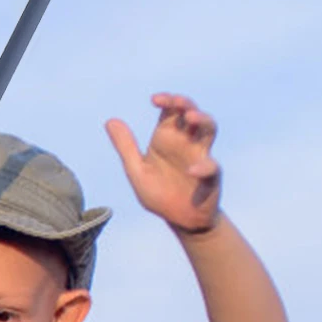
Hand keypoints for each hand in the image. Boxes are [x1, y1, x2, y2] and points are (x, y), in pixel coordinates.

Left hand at [105, 93, 221, 233]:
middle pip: (191, 113)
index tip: (154, 100)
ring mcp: (200, 157)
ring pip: (209, 129)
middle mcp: (186, 142)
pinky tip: (192, 171)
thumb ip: (126, 147)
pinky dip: (204, 167)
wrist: (180, 221)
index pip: (170, 111)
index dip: (166, 100)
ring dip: (203, 120)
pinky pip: (211, 167)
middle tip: (176, 102)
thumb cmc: (160, 194)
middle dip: (185, 104)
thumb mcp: (137, 171)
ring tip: (191, 117)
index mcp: (167, 138)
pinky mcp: (210, 176)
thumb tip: (110, 121)